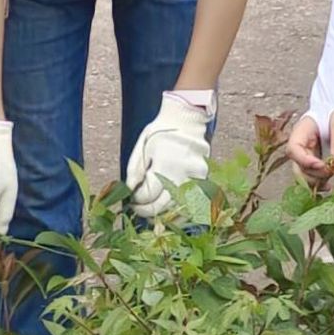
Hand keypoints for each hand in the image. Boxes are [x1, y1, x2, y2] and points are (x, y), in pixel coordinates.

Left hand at [125, 94, 212, 219]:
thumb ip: (135, 170)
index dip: (137, 201)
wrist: (186, 120)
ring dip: (162, 214)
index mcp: (165, 163)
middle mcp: (183, 174)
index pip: (148, 195)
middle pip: (162, 206)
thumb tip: (129, 191)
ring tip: (151, 211)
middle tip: (137, 207)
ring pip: (177, 209)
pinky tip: (168, 210)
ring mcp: (196, 179)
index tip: (131, 200)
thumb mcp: (141, 146)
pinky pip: (191, 203)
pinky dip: (178, 211)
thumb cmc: (160, 133)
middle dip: (146, 210)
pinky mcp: (204, 181)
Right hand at [287, 109, 333, 184]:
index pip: (294, 150)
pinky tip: (328, 187)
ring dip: (317, 181)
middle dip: (314, 174)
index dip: (305, 161)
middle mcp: (298, 147)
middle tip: (332, 172)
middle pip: (297, 167)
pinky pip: (311, 177)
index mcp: (300, 133)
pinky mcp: (312, 162)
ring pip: (303, 175)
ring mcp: (304, 156)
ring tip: (332, 179)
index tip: (322, 165)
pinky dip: (318, 183)